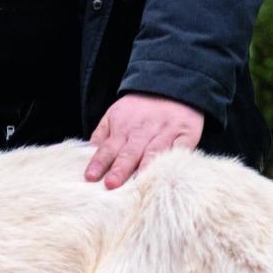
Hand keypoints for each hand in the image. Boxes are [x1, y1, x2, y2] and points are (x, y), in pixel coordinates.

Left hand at [85, 94, 205, 189]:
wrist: (172, 87)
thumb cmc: (138, 109)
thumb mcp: (115, 115)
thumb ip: (102, 136)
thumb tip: (86, 156)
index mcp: (123, 128)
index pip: (108, 148)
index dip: (99, 162)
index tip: (91, 177)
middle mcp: (143, 131)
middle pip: (130, 152)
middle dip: (120, 168)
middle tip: (111, 184)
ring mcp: (166, 132)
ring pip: (154, 152)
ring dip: (146, 167)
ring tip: (138, 182)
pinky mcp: (186, 134)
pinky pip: (181, 148)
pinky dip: (175, 159)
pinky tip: (169, 171)